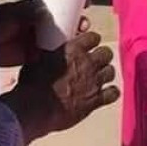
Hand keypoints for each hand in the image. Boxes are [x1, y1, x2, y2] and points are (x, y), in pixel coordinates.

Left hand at [0, 2, 89, 66]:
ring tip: (80, 37)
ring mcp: (36, 39)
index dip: (73, 3)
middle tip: (85, 24)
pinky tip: (71, 53)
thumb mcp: (14, 13)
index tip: (86, 3)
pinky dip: (62, 52)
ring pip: (60, 37)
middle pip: (63, 21)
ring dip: (72, 37)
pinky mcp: (33, 55)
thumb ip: (31, 9)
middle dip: (76, 21)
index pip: (58, 4)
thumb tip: (53, 6)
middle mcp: (37, 23)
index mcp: (33, 9)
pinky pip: (52, 53)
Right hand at [1, 30, 119, 143]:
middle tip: (94, 63)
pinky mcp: (96, 100)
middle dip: (101, 57)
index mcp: (73, 49)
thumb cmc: (32, 84)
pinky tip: (105, 94)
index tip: (89, 45)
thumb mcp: (37, 59)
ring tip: (98, 78)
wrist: (35, 108)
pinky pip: (113, 93)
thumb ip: (49, 52)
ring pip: (111, 71)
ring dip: (105, 74)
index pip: (94, 37)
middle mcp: (87, 63)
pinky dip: (111, 93)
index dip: (92, 41)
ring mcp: (94, 81)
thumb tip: (47, 49)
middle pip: (107, 53)